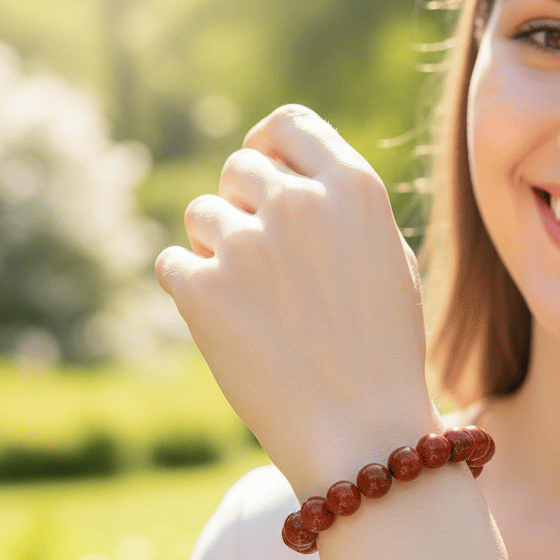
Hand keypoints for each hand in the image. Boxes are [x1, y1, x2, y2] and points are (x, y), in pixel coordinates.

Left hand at [154, 105, 436, 493]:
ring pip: (201, 214)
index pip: (288, 126)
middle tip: (262, 256)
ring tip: (251, 298)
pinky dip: (191, 287)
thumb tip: (277, 169)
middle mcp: (299, 204)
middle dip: (244, 203)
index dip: (270, 146)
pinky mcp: (203, 292)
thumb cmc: (382, 347)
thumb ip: (336, 202)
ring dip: (216, 245)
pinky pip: (173, 263)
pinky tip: (225, 321)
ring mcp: (247, 247)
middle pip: (240, 167)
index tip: (262, 173)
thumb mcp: (385, 255)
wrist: (362, 433)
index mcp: (353, 188)